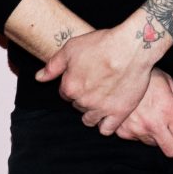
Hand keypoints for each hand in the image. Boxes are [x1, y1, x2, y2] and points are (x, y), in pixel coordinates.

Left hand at [36, 26, 152, 124]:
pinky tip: (109, 115)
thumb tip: (39, 78)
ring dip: (92, 112)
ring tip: (102, 99)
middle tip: (96, 84)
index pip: (65, 94)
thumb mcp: (72, 48)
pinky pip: (107, 129)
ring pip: (89, 120)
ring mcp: (102, 109)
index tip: (85, 77)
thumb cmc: (103, 44)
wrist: (132, 46)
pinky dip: (106, 125)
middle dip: (84, 97)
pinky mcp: (119, 112)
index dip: (74, 85)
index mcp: (70, 87)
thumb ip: (53, 65)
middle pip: (78, 106)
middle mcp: (83, 101)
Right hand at [98, 72, 172, 156]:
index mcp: (167, 110)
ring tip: (154, 117)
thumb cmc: (144, 74)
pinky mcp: (122, 132)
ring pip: (154, 145)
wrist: (114, 72)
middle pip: (172, 151)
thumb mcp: (168, 82)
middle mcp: (152, 124)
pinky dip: (141, 132)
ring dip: (158, 136)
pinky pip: (137, 139)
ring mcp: (136, 130)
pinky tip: (139, 117)